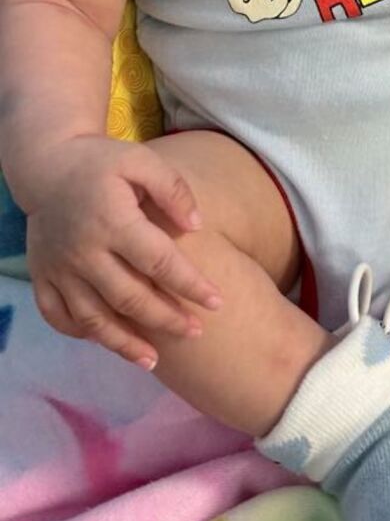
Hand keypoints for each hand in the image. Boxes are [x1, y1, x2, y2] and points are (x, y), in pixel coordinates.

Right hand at [26, 136, 222, 368]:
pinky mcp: (41, 276)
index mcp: (112, 220)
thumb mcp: (141, 160)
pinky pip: (58, 316)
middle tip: (196, 332)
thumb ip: (172, 188)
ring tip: (154, 360)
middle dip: (166, 320)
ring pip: (93, 318)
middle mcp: (83, 251)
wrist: (46, 163)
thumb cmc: (102, 162)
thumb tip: (197, 225)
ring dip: (125, 343)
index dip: (190, 285)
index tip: (218, 302)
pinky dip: (83, 334)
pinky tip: (108, 341)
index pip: (159, 262)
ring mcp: (58, 268)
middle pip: (130, 298)